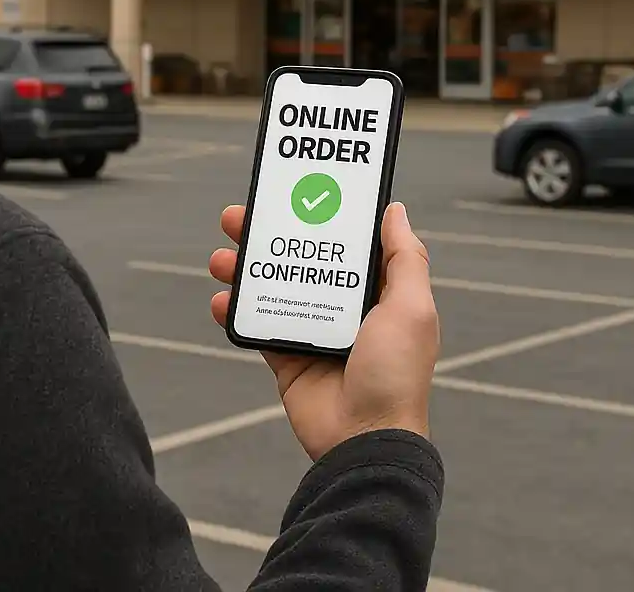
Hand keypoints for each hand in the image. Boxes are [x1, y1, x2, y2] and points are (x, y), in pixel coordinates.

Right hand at [209, 202, 438, 461]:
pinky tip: (221, 301)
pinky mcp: (287, 357)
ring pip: (271, 287)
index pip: (341, 243)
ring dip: (242, 269)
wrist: (364, 440)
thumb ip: (404, 258)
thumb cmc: (397, 375)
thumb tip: (394, 209)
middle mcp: (342, 306)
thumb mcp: (412, 308)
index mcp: (375, 292)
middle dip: (265, 236)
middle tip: (236, 218)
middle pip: (297, 259)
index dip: (317, 217)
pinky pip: (256, 326)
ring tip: (220, 259)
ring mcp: (312, 331)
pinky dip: (234, 311)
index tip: (291, 192)